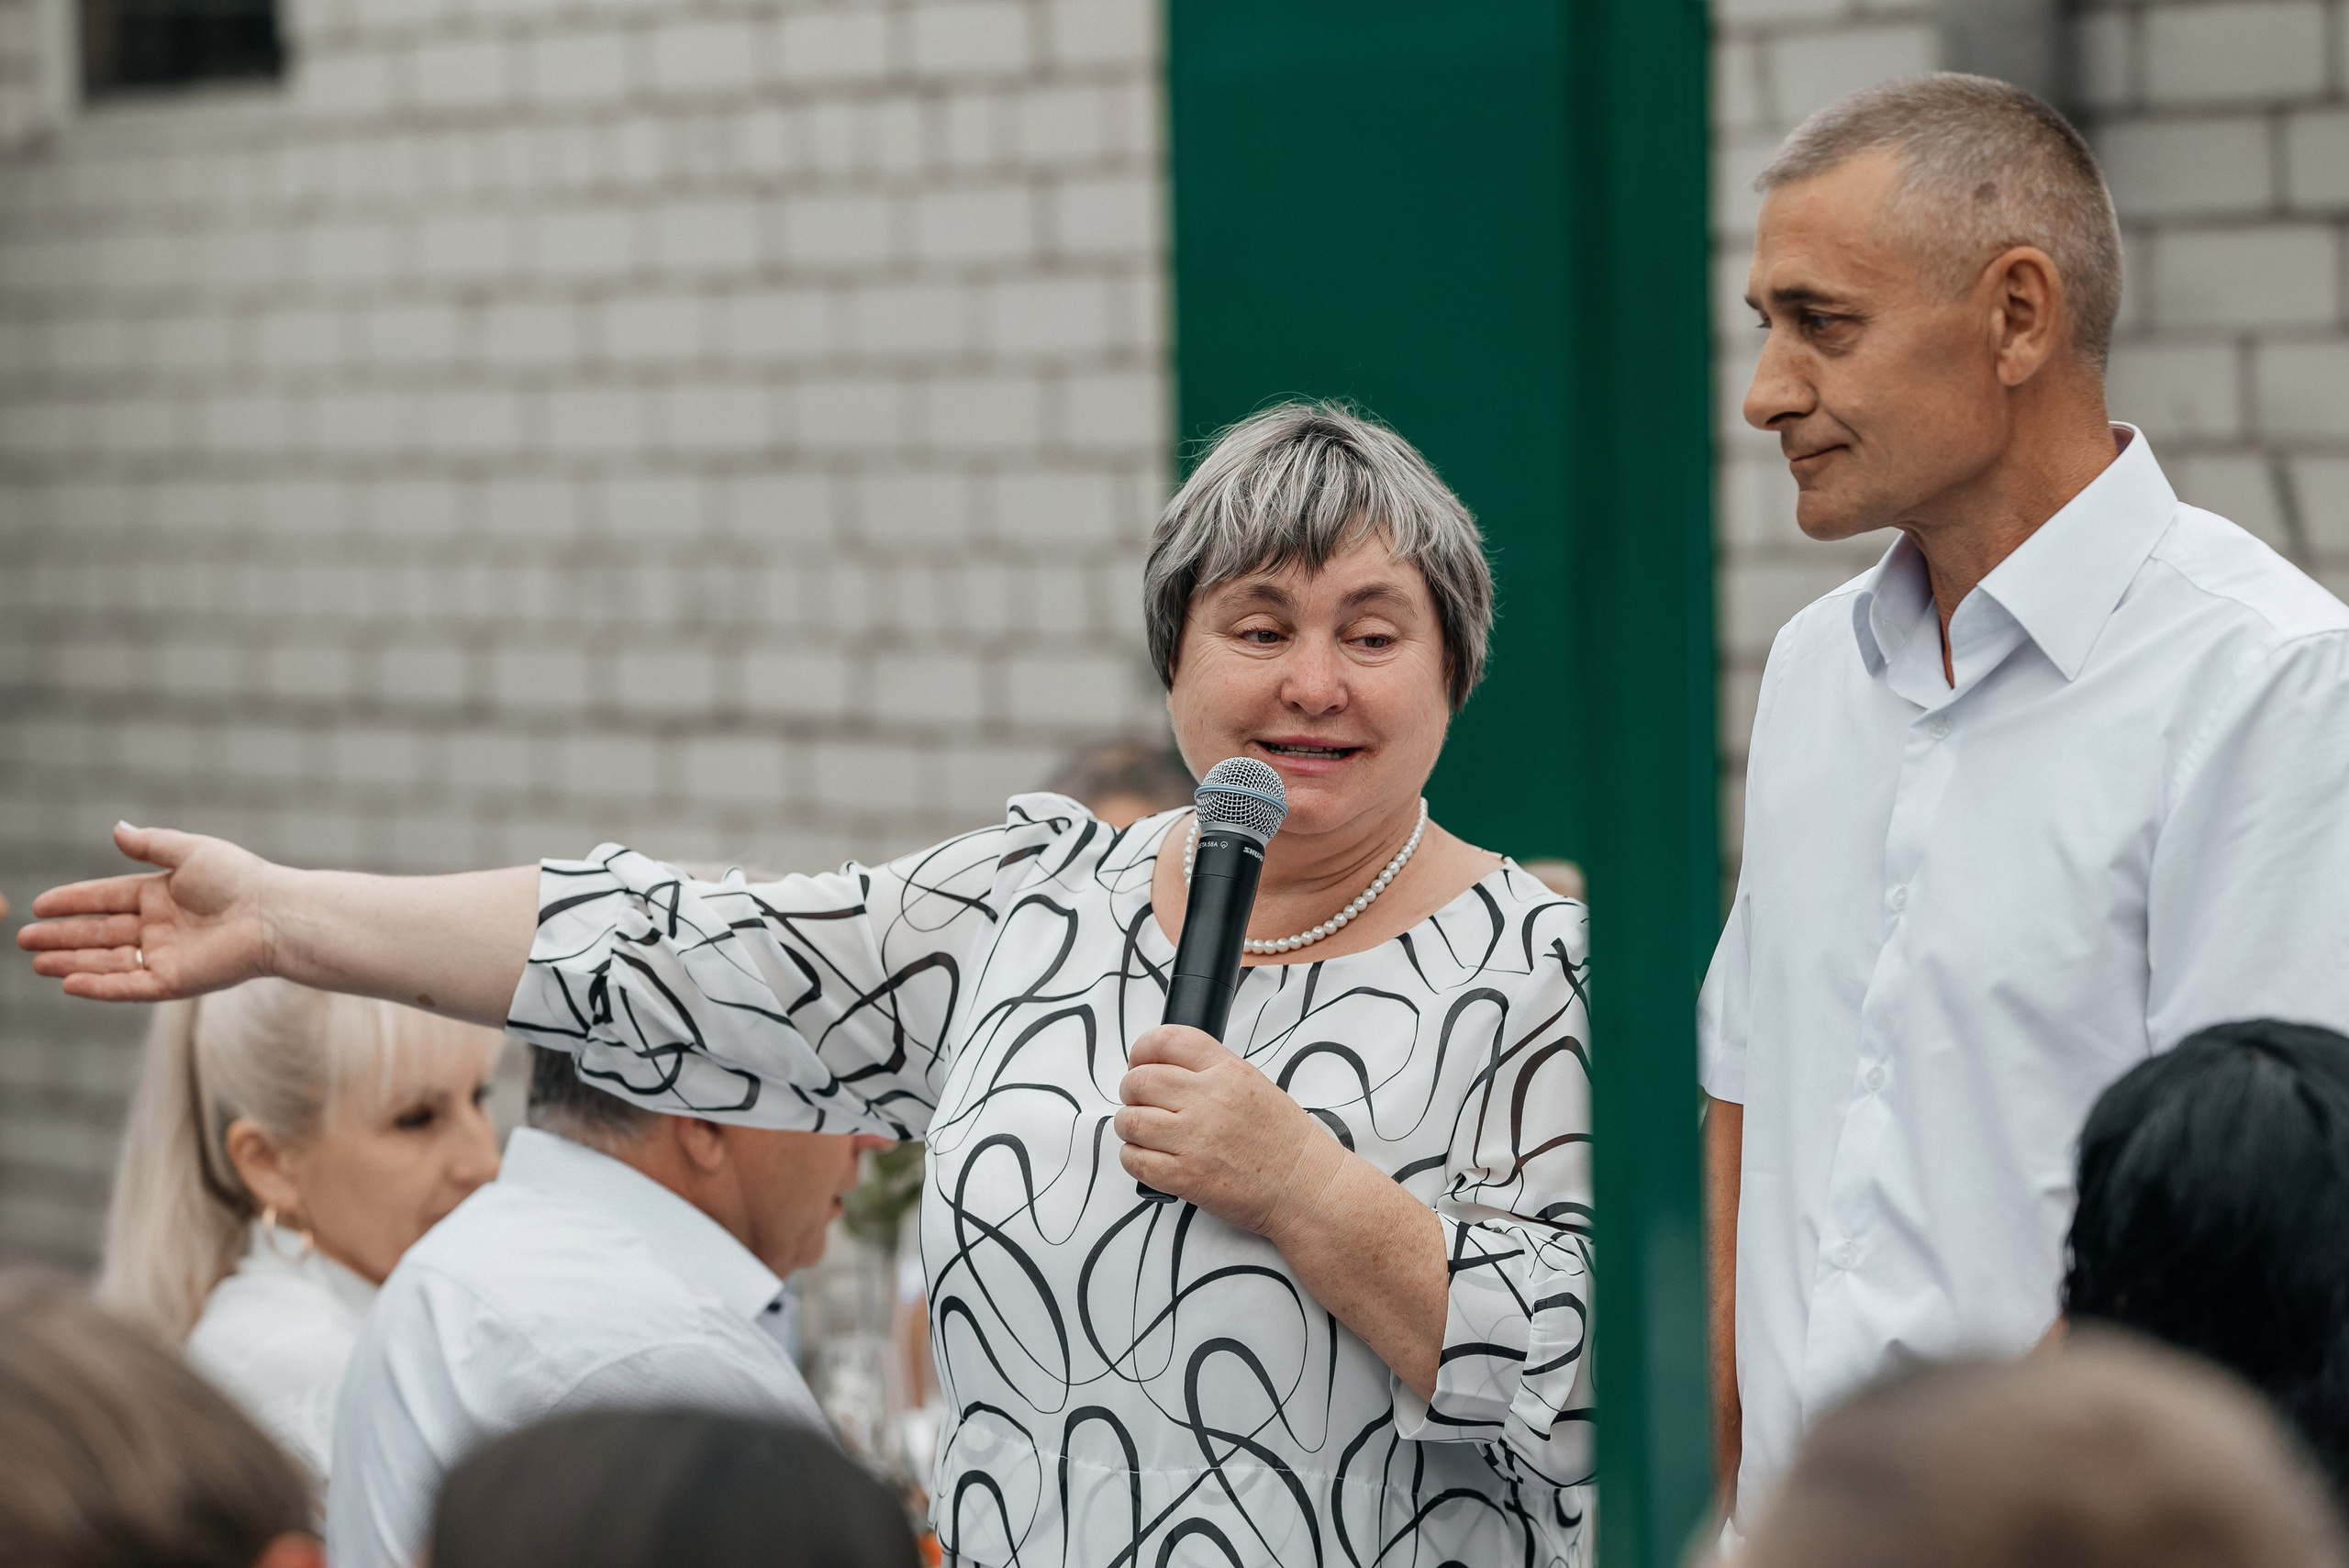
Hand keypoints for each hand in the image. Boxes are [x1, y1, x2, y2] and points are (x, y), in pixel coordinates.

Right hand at [17, 824, 282, 1001]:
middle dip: (62, 937)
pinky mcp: (176, 983)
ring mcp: (167, 957)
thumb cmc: (239, 878)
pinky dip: (100, 986)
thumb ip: (151, 845)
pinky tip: (69, 984)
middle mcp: (161, 927)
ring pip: (109, 962)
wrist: (273, 915)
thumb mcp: (190, 852)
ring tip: (37, 963)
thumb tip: (115, 829)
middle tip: (24, 939)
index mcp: (162, 895)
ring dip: (73, 962)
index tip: (39, 905)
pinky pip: (129, 987)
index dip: (73, 902)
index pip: (106, 899)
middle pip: (101, 933)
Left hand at [1115, 1025, 1345, 1237]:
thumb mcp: (1257, 1087)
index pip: (1167, 1040)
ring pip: (1130, 1120)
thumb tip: (1166, 1071)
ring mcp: (1195, 1139)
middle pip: (1140, 1081)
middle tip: (1139, 1102)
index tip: (1140, 1062)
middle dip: (1131, 1091)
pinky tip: (1148, 1158)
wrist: (1307, 1189)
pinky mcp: (1186, 1177)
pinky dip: (1133, 1158)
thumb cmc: (1285, 1142)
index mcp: (1228, 1072)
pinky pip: (1135, 1160)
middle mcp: (1208, 1100)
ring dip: (1129, 1126)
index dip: (1142, 1049)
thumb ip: (1213, 1073)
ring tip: (1143, 1133)